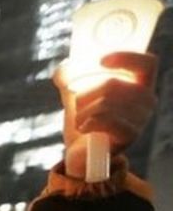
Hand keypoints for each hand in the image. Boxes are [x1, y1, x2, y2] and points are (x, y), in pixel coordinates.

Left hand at [55, 52, 156, 178]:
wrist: (80, 153)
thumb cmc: (84, 120)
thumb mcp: (76, 96)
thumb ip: (69, 78)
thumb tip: (63, 67)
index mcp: (140, 86)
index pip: (147, 63)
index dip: (126, 57)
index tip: (101, 61)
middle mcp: (147, 101)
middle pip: (113, 83)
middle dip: (85, 94)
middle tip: (78, 107)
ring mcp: (141, 120)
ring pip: (106, 102)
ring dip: (82, 111)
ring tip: (79, 121)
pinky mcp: (129, 136)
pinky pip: (106, 119)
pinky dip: (87, 122)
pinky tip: (83, 128)